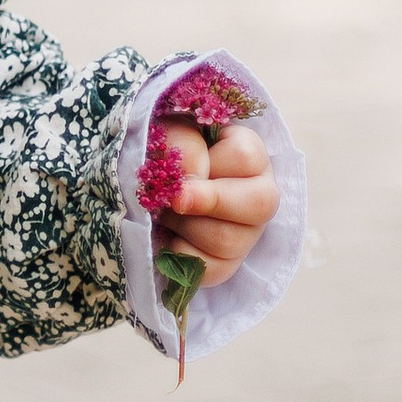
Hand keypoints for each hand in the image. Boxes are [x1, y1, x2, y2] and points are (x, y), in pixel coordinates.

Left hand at [149, 119, 275, 286]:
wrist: (142, 184)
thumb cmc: (162, 150)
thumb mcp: (169, 132)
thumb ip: (183, 144)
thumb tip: (190, 185)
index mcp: (249, 156)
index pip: (246, 157)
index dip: (210, 162)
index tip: (181, 165)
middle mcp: (258, 195)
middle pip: (259, 205)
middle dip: (209, 201)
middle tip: (174, 199)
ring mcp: (246, 234)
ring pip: (228, 241)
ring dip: (184, 225)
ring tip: (164, 211)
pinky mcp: (225, 264)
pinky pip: (210, 270)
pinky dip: (179, 253)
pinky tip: (168, 236)